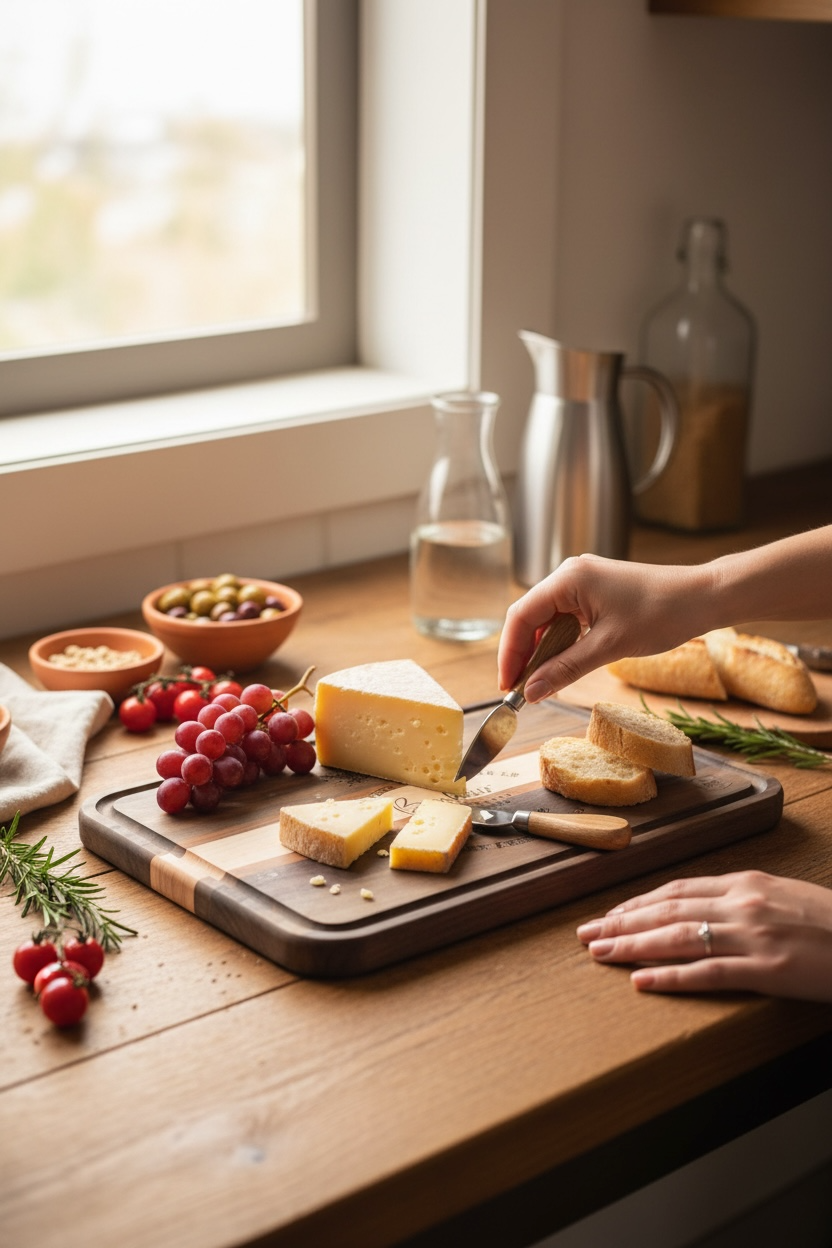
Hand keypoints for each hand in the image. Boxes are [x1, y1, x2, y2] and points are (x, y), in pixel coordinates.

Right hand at [498, 554, 712, 702]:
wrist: (703, 598)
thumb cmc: (662, 613)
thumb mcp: (609, 647)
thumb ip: (565, 669)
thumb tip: (531, 692)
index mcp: (569, 578)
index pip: (522, 616)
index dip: (510, 653)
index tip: (508, 685)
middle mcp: (570, 574)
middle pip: (530, 617)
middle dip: (523, 655)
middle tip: (520, 689)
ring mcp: (583, 582)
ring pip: (547, 620)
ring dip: (542, 652)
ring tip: (539, 683)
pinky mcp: (596, 592)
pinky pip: (566, 619)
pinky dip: (560, 644)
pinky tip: (561, 666)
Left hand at [576, 871, 831, 1002]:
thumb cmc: (831, 922)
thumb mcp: (784, 897)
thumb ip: (745, 901)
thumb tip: (707, 909)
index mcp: (745, 883)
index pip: (677, 891)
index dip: (637, 904)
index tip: (609, 915)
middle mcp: (742, 903)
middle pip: (666, 910)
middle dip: (621, 922)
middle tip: (585, 934)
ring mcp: (752, 935)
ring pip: (677, 936)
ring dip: (631, 945)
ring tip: (598, 954)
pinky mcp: (766, 968)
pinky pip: (708, 972)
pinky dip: (670, 976)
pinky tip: (640, 981)